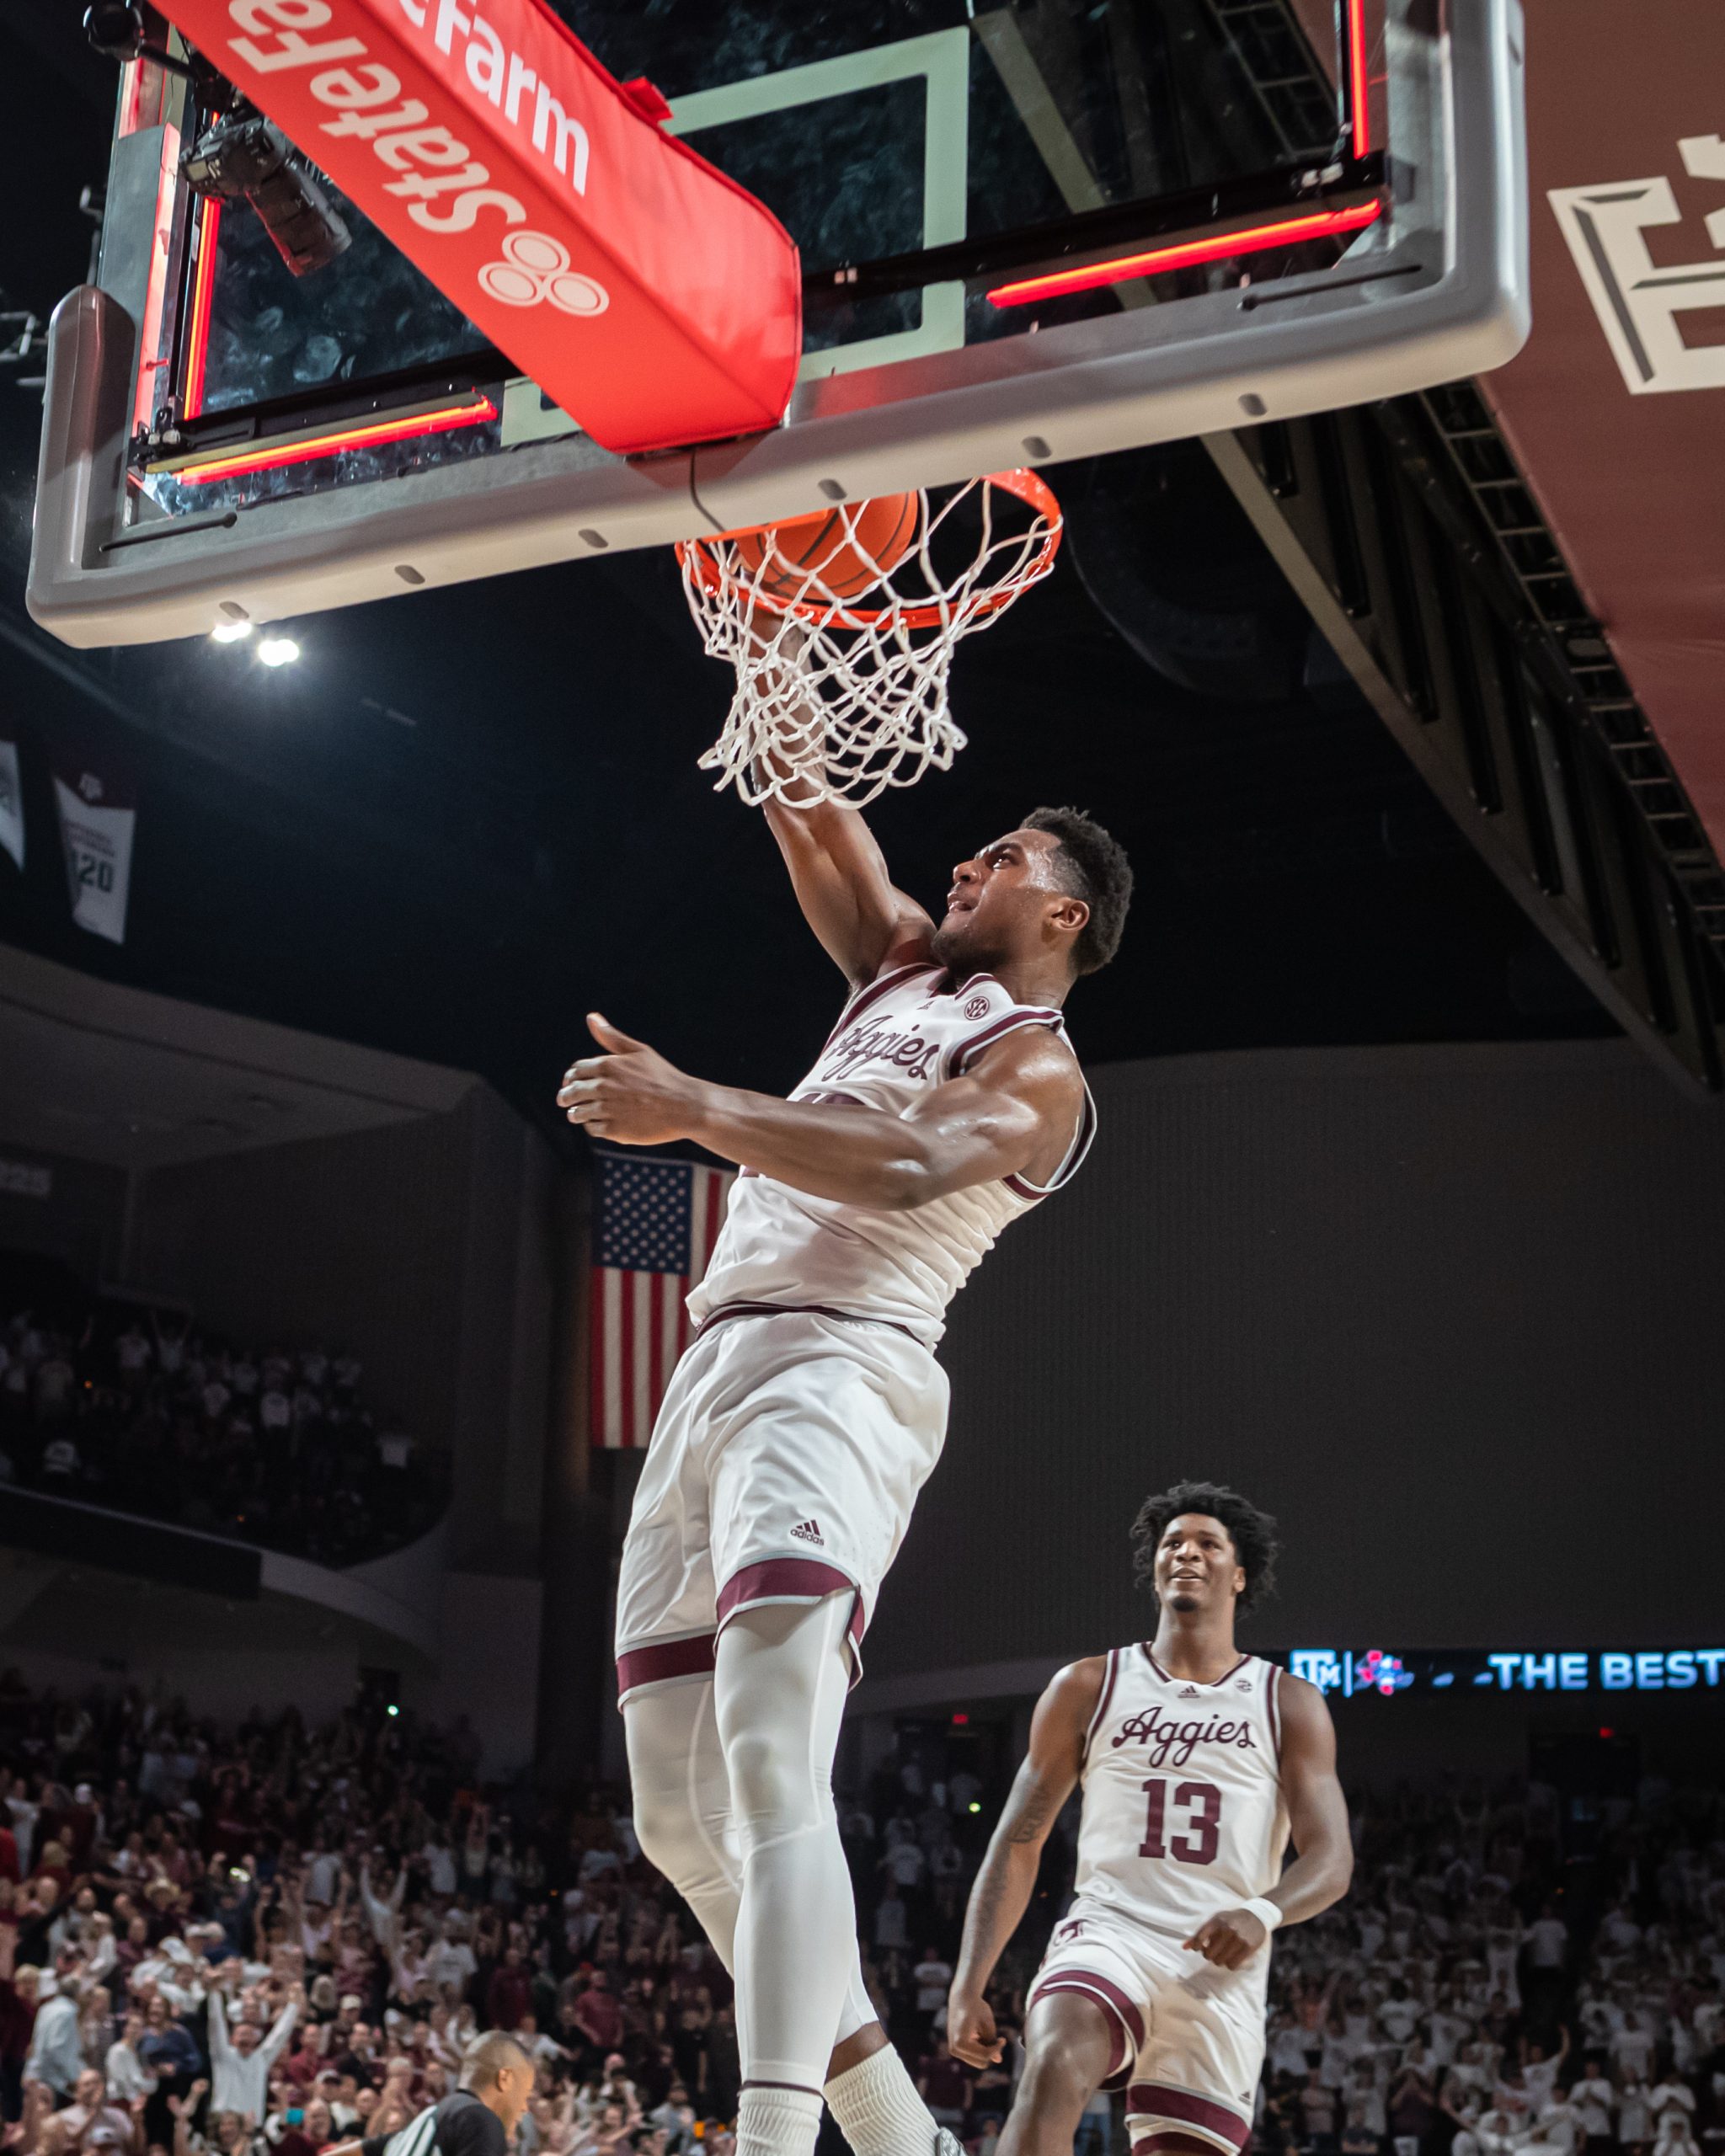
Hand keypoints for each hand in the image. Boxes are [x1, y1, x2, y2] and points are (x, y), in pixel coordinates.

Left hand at [556, 1017, 705, 1145]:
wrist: (685, 1105)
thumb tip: (591, 1017)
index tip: (571, 1082)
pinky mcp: (615, 1130)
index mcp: (607, 1065)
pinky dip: (591, 1126)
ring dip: (575, 1113)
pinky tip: (596, 1124)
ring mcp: (608, 1109)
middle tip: (564, 1100)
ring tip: (576, 1114)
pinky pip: (592, 1129)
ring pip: (578, 1113)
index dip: (571, 1077)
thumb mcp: (639, 1051)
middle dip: (566, 1096)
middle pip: (572, 1092)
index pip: (575, 1071)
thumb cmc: (663, 1076)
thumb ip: (611, 1036)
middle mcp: (604, 1087)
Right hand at [947, 1989, 1002, 2067]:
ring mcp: (954, 2050)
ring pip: (978, 2061)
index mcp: (960, 2043)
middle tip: (997, 2037)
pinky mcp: (956, 2049)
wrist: (962, 1998)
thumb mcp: (987, 2023)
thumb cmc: (976, 2008)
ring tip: (984, 2033)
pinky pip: (973, 2056)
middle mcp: (954, 2049)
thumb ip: (992, 2042)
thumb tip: (998, 2060)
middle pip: (981, 2063)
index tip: (1003, 2038)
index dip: (997, 2048)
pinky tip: (978, 2034)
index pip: (984, 2055)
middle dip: (990, 2052)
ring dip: (985, 2051)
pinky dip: (980, 2049)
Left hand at [1183, 1907, 1269, 1967]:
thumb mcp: (1216, 1921)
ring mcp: (1238, 1938)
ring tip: (1225, 1952)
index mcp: (1216, 1920)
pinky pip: (1232, 1965)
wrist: (1256, 1917)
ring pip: (1219, 1961)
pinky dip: (1231, 1964)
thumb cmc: (1231, 1920)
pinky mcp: (1247, 1947)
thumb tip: (1184, 1947)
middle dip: (1210, 1955)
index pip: (1199, 1938)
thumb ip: (1200, 1934)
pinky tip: (1233, 1957)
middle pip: (1208, 1955)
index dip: (1196, 1947)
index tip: (1200, 1947)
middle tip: (1215, 1950)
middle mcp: (1227, 1929)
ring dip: (1220, 1960)